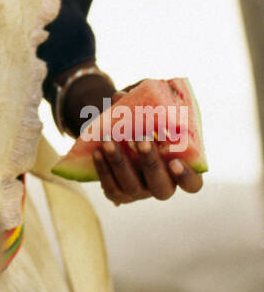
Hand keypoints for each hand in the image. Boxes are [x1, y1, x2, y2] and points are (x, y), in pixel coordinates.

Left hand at [91, 87, 204, 205]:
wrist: (122, 140)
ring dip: (119, 162)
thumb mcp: (148, 114)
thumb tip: (119, 96)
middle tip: (141, 139)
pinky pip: (112, 189)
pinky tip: (97, 151)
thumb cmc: (145, 125)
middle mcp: (163, 186)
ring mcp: (141, 193)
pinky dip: (103, 169)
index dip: (186, 177)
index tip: (174, 161)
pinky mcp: (121, 195)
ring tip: (107, 139)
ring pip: (132, 187)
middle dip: (150, 163)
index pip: (193, 184)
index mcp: (180, 169)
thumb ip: (141, 105)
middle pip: (161, 188)